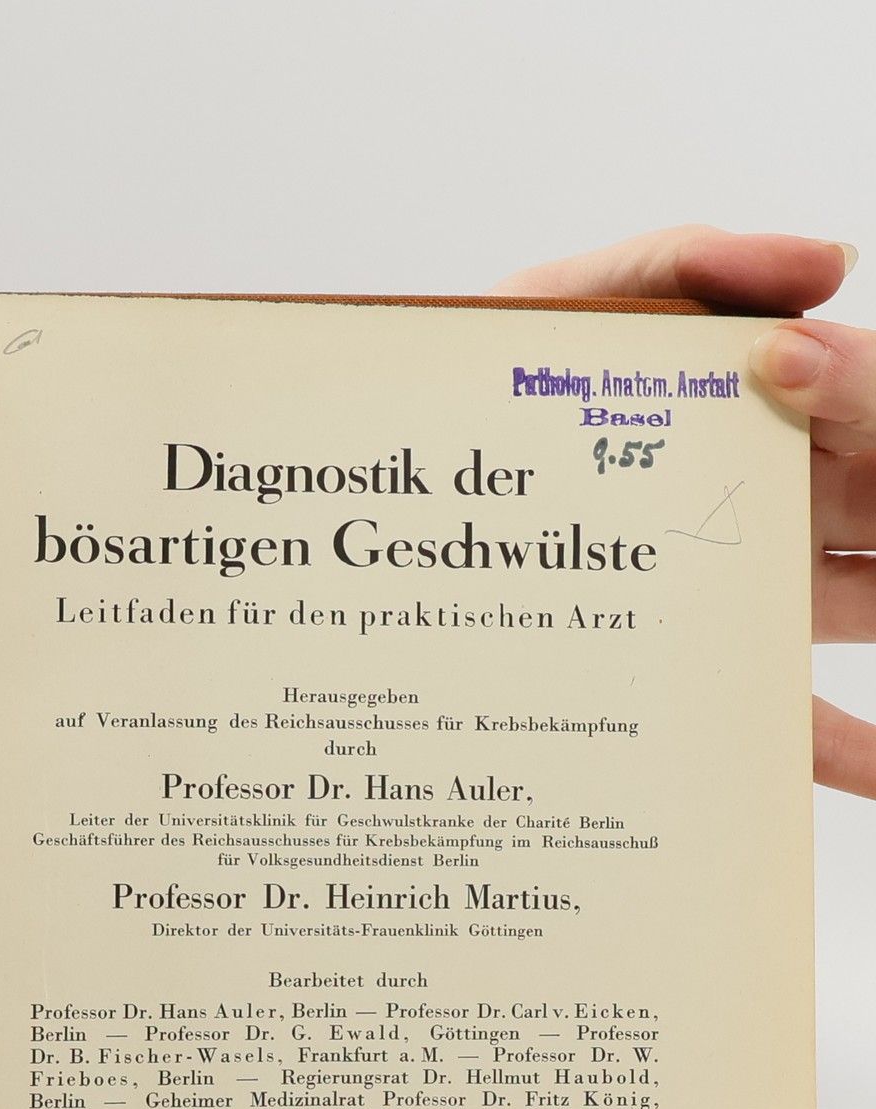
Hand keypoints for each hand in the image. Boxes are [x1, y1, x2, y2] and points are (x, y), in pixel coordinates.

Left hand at [494, 226, 871, 796]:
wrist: (376, 484)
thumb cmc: (479, 385)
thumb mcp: (552, 306)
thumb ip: (675, 264)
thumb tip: (820, 263)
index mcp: (764, 401)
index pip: (864, 391)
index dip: (854, 382)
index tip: (786, 365)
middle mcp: (775, 496)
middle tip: (865, 500)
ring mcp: (747, 591)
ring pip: (862, 600)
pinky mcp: (704, 673)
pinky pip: (796, 721)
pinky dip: (845, 750)